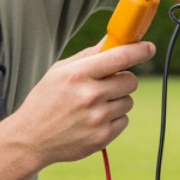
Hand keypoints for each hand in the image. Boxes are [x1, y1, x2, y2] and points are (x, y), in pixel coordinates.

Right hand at [4, 39, 155, 166]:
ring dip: (117, 100)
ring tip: (94, 105)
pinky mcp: (103, 137)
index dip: (139, 50)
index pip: (120, 57)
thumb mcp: (59, 72)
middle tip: (108, 84)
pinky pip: (124, 120)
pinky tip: (93, 120)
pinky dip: (113, 118)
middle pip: (130, 80)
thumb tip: (112, 40)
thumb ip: (88, 55)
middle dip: (123, 79)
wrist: (30, 139)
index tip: (148, 48)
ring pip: (128, 101)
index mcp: (78, 74)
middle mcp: (90, 95)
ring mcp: (98, 118)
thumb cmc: (45, 101)